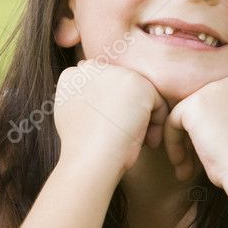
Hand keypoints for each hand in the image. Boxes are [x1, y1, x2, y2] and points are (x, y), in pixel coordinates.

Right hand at [54, 60, 168, 174]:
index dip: (107, 115)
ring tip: (138, 143)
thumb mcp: (71, 118)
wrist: (89, 158)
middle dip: (127, 114)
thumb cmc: (82, 147)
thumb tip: (92, 93)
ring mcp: (115, 72)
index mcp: (71, 76)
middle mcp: (91, 68)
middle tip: (126, 141)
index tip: (107, 135)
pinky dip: (156, 124)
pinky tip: (146, 141)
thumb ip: (80, 99)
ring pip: (140, 95)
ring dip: (142, 119)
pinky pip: (157, 102)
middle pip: (121, 90)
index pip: (99, 90)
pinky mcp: (138, 82)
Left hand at [162, 73, 227, 189]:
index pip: (224, 105)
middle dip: (197, 136)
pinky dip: (174, 144)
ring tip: (186, 169)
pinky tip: (182, 165)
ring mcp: (216, 88)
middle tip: (193, 165)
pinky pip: (173, 121)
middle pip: (205, 107)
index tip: (215, 154)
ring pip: (187, 114)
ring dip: (184, 142)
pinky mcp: (196, 102)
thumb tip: (202, 124)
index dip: (215, 131)